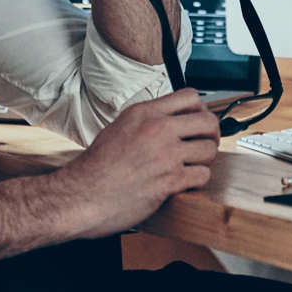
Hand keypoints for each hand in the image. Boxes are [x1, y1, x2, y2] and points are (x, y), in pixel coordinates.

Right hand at [58, 88, 219, 238]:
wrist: (80, 195)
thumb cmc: (95, 167)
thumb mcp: (119, 127)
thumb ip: (147, 120)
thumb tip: (172, 119)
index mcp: (144, 113)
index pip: (190, 96)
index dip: (199, 110)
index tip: (196, 123)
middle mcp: (157, 129)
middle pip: (208, 121)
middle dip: (210, 135)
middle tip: (203, 145)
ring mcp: (165, 155)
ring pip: (209, 150)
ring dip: (204, 160)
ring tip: (192, 166)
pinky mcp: (169, 180)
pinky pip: (202, 175)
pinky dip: (196, 181)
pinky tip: (184, 183)